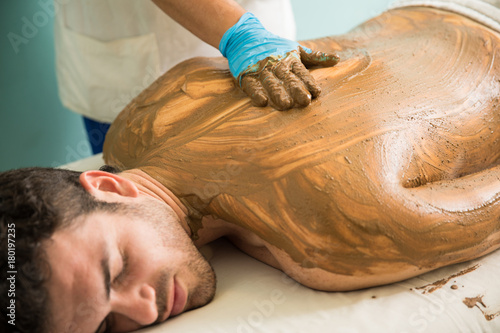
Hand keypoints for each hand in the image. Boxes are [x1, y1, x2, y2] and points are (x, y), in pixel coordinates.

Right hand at [219, 13, 338, 109]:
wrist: (245, 37)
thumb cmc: (275, 46)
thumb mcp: (296, 48)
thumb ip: (316, 57)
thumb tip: (337, 59)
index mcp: (290, 59)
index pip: (302, 72)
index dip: (309, 82)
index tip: (317, 93)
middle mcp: (276, 64)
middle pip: (288, 78)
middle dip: (296, 89)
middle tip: (305, 101)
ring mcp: (261, 70)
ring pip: (271, 83)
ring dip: (278, 94)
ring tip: (286, 105)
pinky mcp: (247, 75)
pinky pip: (252, 85)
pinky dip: (256, 93)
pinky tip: (262, 102)